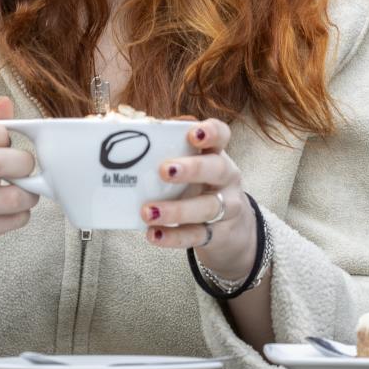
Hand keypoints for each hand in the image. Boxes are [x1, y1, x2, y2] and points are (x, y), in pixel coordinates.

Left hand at [141, 118, 253, 278]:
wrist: (232, 226)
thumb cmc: (201, 186)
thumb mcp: (195, 165)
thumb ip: (172, 150)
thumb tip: (136, 132)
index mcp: (218, 154)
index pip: (222, 136)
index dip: (211, 132)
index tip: (194, 134)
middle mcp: (227, 178)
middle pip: (217, 169)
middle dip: (192, 169)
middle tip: (164, 171)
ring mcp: (227, 207)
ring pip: (207, 207)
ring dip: (177, 210)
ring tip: (149, 211)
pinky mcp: (218, 234)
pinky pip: (197, 235)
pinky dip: (174, 236)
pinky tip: (154, 234)